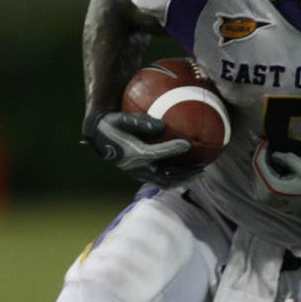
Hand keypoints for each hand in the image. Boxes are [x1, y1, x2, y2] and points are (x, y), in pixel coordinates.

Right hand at [82, 110, 201, 186]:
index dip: (173, 149)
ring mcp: (139, 174)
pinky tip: (187, 170)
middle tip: (202, 168)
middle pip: (166, 176)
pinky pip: (161, 180)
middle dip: (185, 174)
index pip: (156, 152)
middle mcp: (138, 168)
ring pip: (166, 182)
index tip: (188, 144)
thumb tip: (162, 125)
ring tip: (199, 173)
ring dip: (183, 179)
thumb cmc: (112, 124)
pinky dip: (175, 177)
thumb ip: (140, 122)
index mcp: (134, 154)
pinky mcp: (140, 175)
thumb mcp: (121, 119)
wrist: (98, 137)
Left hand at [251, 142, 300, 222]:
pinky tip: (276, 166)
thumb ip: (289, 160)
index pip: (259, 164)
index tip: (266, 140)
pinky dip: (266, 171)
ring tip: (275, 155)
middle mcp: (263, 195)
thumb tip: (275, 155)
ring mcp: (262, 198)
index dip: (261, 150)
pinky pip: (261, 180)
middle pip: (257, 168)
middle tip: (270, 144)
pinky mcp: (264, 199)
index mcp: (272, 188)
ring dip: (265, 163)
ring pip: (258, 174)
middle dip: (263, 156)